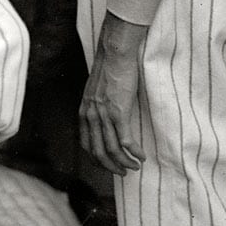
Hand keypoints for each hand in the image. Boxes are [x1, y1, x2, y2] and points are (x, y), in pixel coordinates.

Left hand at [80, 15, 146, 175]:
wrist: (115, 53)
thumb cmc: (109, 67)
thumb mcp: (96, 89)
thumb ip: (97, 105)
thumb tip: (105, 113)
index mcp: (84, 112)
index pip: (86, 145)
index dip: (96, 159)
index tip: (107, 164)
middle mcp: (91, 117)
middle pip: (98, 152)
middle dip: (111, 167)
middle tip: (123, 173)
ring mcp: (104, 116)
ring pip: (112, 150)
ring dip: (124, 162)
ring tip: (135, 167)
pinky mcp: (119, 112)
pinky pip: (125, 140)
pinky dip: (134, 152)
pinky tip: (141, 156)